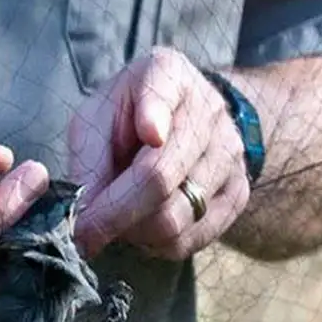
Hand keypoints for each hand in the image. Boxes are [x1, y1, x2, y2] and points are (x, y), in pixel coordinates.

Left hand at [68, 48, 250, 259]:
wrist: (182, 125)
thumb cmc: (126, 121)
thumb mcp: (95, 121)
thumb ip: (87, 160)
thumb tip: (84, 214)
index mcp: (168, 75)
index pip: (163, 94)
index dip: (156, 114)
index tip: (150, 134)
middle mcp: (208, 110)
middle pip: (160, 177)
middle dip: (111, 215)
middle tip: (84, 231)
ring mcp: (229, 154)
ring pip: (174, 218)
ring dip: (133, 233)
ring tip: (117, 222)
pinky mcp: (237, 193)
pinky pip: (190, 239)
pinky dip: (156, 245)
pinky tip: (143, 228)